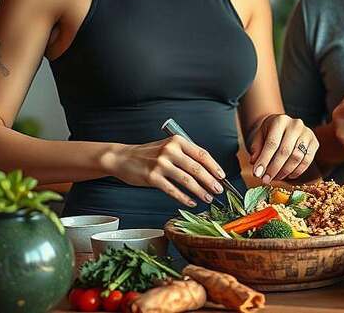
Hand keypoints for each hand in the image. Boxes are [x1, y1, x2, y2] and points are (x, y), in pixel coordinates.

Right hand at [106, 136, 225, 207]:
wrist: (122, 158)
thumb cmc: (149, 154)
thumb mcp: (168, 146)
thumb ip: (185, 154)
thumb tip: (208, 171)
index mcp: (177, 141)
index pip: (202, 154)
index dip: (214, 167)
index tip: (222, 176)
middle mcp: (170, 151)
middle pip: (197, 168)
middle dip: (211, 181)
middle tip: (219, 190)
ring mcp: (160, 164)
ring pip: (187, 180)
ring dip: (200, 191)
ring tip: (208, 198)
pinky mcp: (152, 178)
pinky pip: (173, 190)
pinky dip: (184, 198)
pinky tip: (191, 202)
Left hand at [247, 114, 318, 182]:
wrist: (284, 126)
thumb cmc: (270, 133)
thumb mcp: (259, 137)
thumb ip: (256, 149)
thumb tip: (254, 163)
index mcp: (280, 120)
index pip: (272, 143)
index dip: (264, 160)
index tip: (257, 173)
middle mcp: (296, 125)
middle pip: (285, 151)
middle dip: (274, 168)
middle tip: (266, 180)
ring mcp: (307, 133)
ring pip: (297, 157)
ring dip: (285, 171)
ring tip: (275, 178)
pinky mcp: (314, 142)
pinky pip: (307, 160)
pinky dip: (298, 171)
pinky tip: (288, 175)